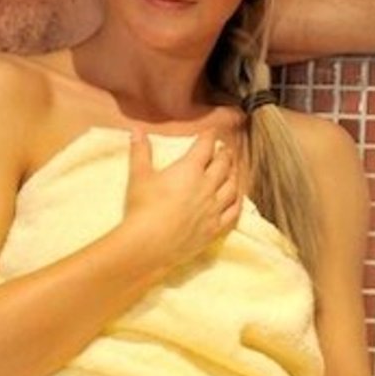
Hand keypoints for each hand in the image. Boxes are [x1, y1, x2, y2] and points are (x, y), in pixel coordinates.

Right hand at [122, 129, 240, 271]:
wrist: (148, 244)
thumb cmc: (142, 208)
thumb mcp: (139, 176)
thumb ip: (140, 151)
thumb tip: (137, 130)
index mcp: (189, 170)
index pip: (205, 147)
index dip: (209, 137)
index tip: (210, 133)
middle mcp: (206, 186)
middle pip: (223, 164)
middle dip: (225, 154)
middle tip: (225, 149)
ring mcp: (213, 208)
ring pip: (232, 186)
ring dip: (234, 174)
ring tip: (233, 169)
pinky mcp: (214, 228)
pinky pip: (233, 212)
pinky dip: (237, 202)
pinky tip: (237, 198)